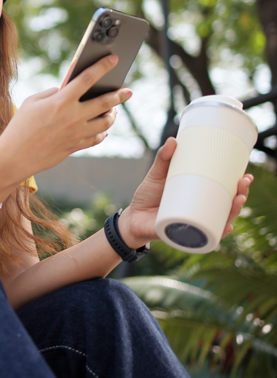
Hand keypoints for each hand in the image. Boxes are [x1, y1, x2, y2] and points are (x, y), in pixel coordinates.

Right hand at [0, 55, 131, 182]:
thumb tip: (67, 90)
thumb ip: (53, 93)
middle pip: (104, 102)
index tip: (113, 59)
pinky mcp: (74, 147)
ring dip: (112, 115)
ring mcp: (75, 134)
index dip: (102, 67)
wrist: (14, 157)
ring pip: (105, 123)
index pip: (87, 78)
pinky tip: (103, 129)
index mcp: (61, 101)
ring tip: (114, 110)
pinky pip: (95, 138)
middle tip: (128, 91)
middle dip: (119, 95)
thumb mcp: (32, 102)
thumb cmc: (20, 126)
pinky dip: (102, 132)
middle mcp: (72, 117)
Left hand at [117, 138, 253, 248]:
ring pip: (220, 221)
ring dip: (233, 213)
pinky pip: (205, 236)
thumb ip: (163, 158)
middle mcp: (201, 212)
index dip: (239, 186)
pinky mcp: (185, 234)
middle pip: (228, 207)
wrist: (132, 216)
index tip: (246, 175)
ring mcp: (194, 224)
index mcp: (198, 196)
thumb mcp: (156, 174)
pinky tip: (226, 227)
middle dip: (240, 197)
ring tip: (237, 201)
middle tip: (242, 185)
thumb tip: (172, 140)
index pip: (225, 192)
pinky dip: (217, 233)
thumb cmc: (147, 195)